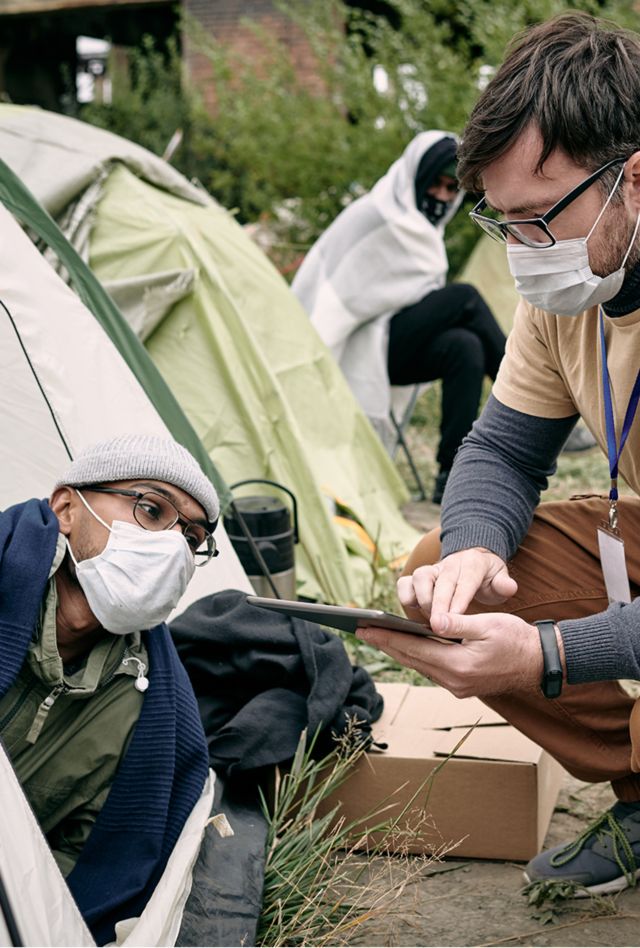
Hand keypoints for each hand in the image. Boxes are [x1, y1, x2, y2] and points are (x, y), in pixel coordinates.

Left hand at [356, 612, 544, 697]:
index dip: (386, 637)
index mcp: (458, 665)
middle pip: (411, 660)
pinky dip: (416, 656)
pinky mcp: (462, 686)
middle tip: (361, 631)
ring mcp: (457, 686)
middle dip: (385, 644)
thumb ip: (457, 622)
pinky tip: (406, 646)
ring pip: (419, 666)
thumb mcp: (488, 624)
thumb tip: (432, 621)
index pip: (413, 649)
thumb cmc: (515, 638)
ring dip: (399, 651)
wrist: (539, 662)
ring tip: (378, 636)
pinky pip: (431, 669)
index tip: (364, 629)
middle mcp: (454, 681)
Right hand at [397, 547, 517, 621]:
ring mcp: (432, 570)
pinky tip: (412, 614)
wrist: (472, 561)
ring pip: (419, 578)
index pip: (466, 580)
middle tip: (438, 626)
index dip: (460, 599)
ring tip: (429, 621)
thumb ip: (503, 584)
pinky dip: (405, 597)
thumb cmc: (487, 577)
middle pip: (441, 582)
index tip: (455, 617)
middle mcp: (449, 564)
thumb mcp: (500, 579)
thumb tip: (509, 587)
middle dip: (438, 604)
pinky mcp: (417, 578)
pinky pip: (404, 583)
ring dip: (422, 600)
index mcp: (472, 563)